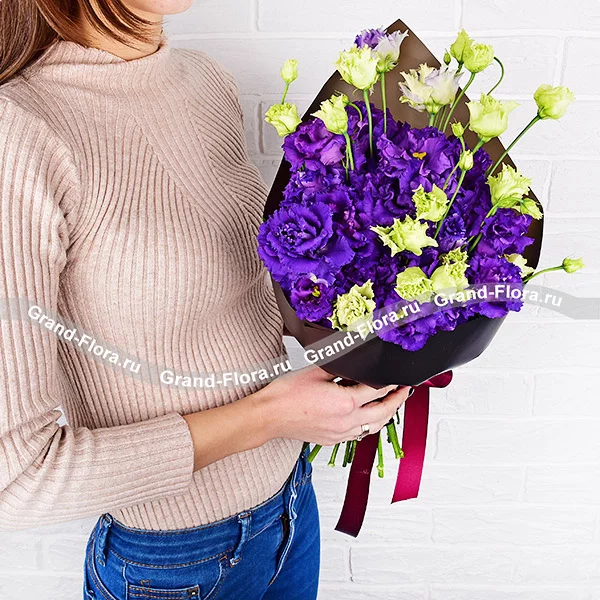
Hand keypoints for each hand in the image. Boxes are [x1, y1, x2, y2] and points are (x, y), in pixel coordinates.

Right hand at [255, 364, 411, 445]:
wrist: (269, 416)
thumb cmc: (286, 394)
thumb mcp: (317, 370)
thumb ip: (341, 367)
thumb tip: (355, 363)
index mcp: (346, 402)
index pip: (378, 390)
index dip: (392, 383)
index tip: (399, 378)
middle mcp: (347, 421)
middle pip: (383, 412)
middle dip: (397, 401)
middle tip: (404, 392)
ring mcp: (340, 433)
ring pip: (373, 427)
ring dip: (385, 416)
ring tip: (391, 405)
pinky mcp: (332, 440)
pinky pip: (358, 434)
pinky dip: (368, 425)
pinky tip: (366, 418)